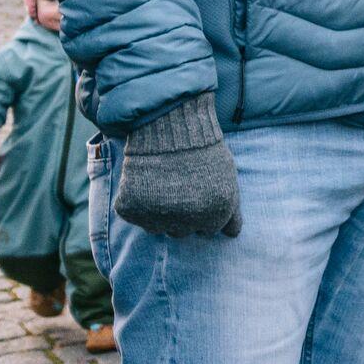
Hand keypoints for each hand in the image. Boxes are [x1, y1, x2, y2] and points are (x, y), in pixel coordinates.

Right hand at [112, 93, 242, 238]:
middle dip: (184, 214)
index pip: (211, 229)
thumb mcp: (229, 178)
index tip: (202, 191)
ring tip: (164, 184)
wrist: (169, 128)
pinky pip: (136, 217)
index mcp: (216, 215)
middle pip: (184, 231)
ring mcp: (157, 219)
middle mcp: (188, 222)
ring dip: (161, 213)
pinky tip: (147, 183)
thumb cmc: (203, 151)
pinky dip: (139, 205)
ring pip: (159, 228)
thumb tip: (232, 235)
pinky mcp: (131, 212)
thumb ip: (232, 210)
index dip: (207, 209)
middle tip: (181, 187)